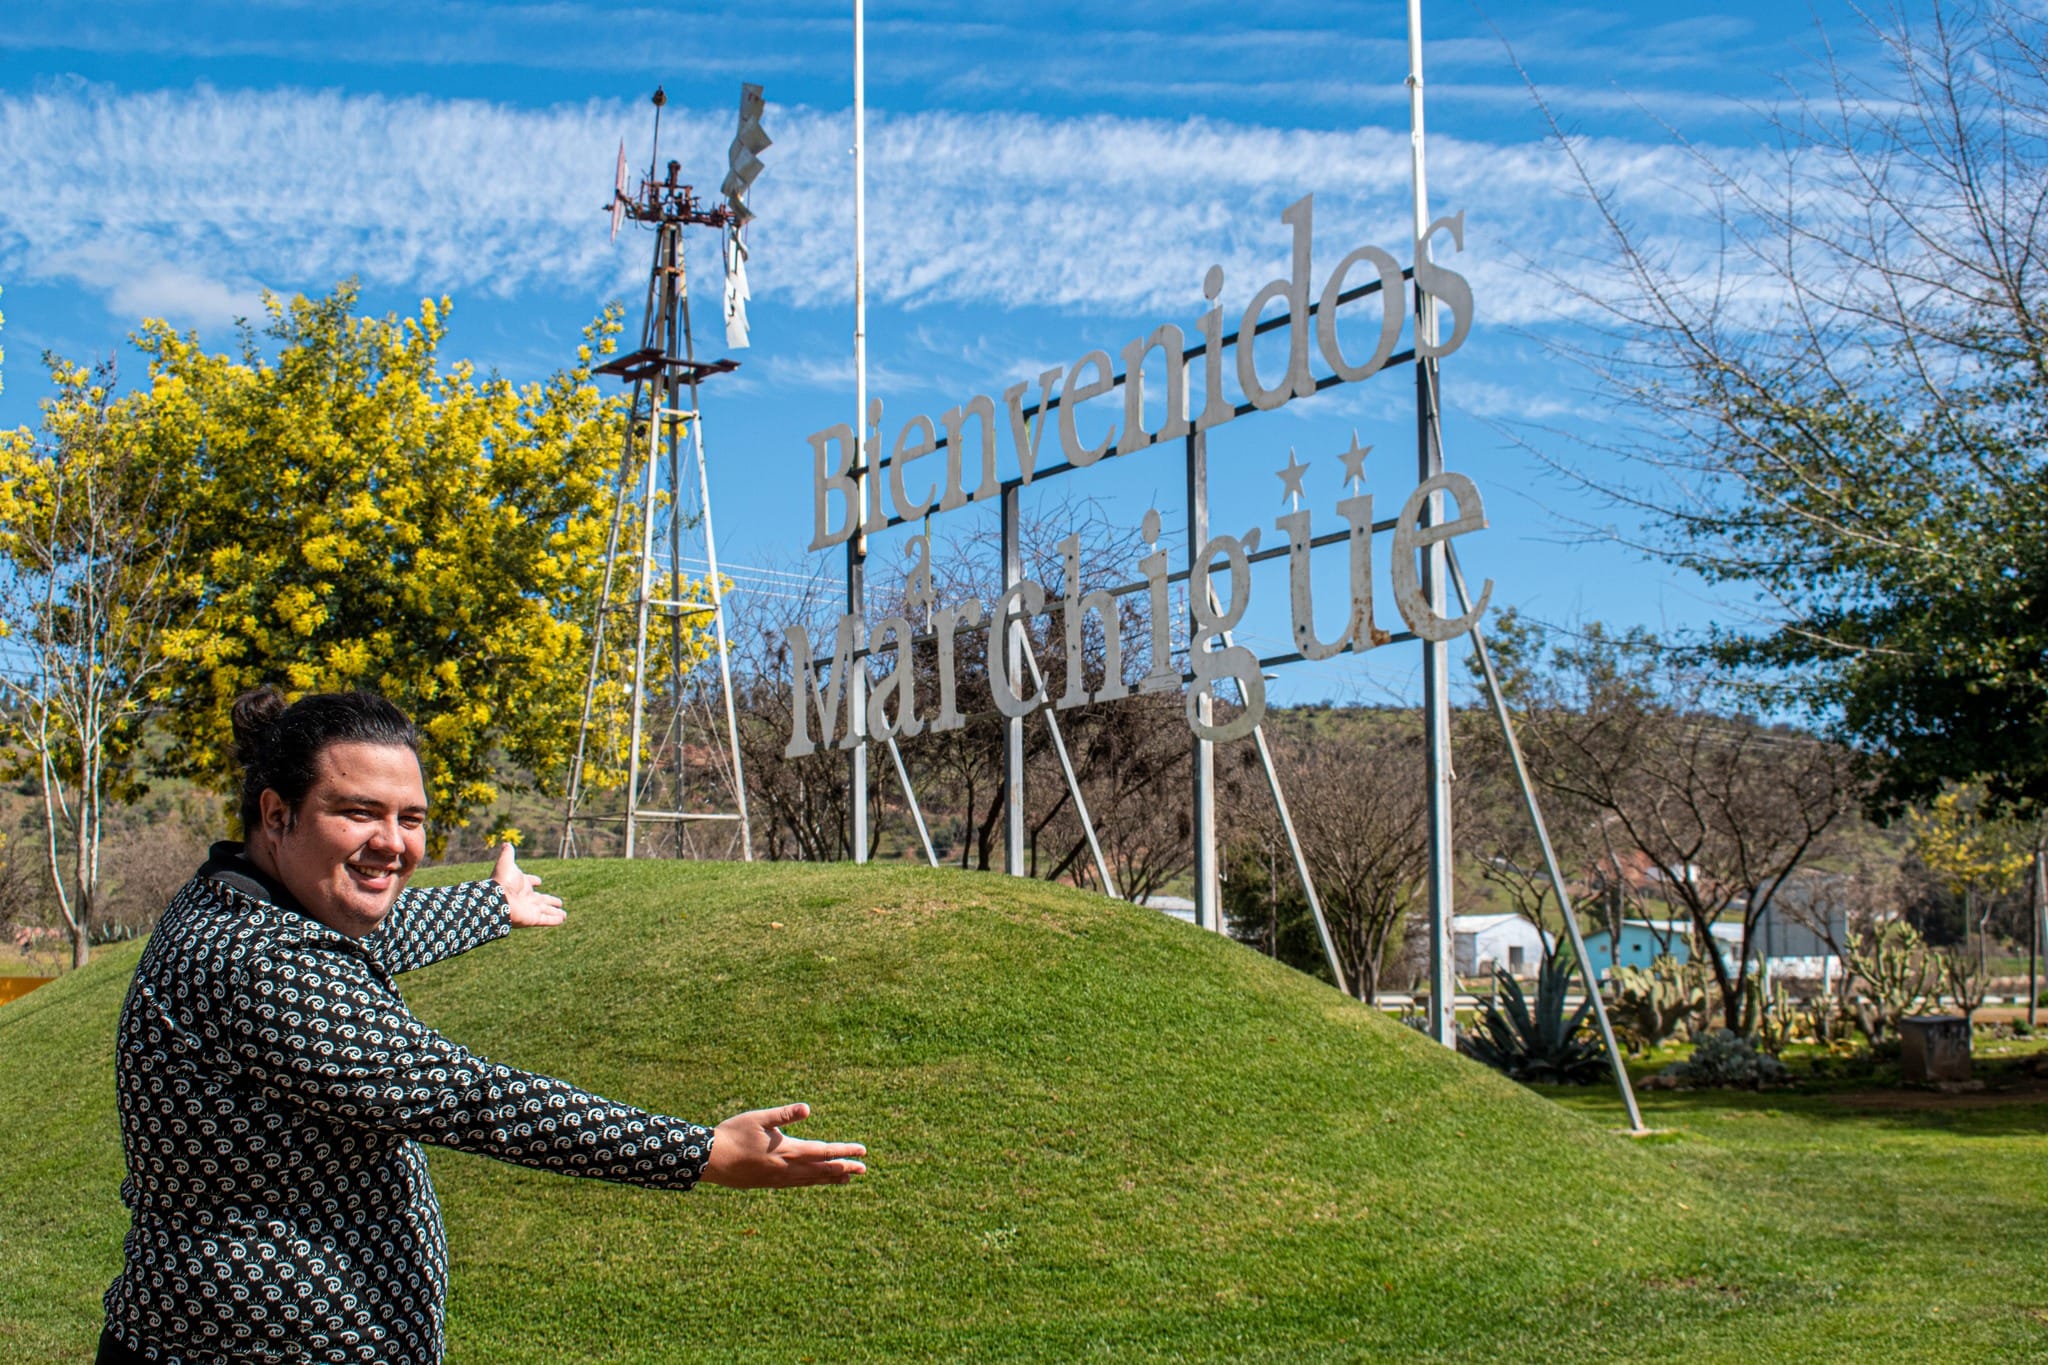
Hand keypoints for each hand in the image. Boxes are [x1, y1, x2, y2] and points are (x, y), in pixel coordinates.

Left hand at [493, 843, 564, 926]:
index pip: (529, 883)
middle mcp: (526, 898)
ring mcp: (530, 909)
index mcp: (521, 886)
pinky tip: (562, 919)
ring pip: (546, 911)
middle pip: (542, 900)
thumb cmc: (502, 881)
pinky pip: (546, 920)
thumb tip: (506, 843)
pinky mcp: (533, 919)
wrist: (497, 900)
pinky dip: (554, 920)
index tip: (538, 881)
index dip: (533, 881)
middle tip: (559, 902)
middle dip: (550, 901)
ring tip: (564, 915)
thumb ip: (508, 854)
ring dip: (555, 912)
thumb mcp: (506, 863)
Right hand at [703, 1103, 867, 1188]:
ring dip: (831, 1178)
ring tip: (847, 1178)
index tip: (862, 1150)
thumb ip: (784, 1114)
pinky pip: (799, 1183)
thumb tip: (807, 1108)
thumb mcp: (759, 1118)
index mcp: (788, 1150)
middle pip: (823, 1170)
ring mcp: (779, 1179)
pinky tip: (815, 1180)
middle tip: (864, 1169)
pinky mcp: (770, 1183)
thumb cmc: (733, 1134)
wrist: (711, 1161)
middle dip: (845, 1168)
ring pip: (812, 1179)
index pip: (825, 1152)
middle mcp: (788, 1168)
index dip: (845, 1151)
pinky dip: (813, 1182)